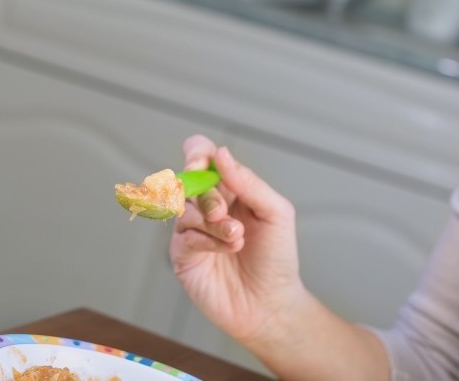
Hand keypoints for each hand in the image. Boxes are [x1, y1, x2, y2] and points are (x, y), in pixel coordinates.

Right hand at [169, 135, 303, 346]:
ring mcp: (192, 229)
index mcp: (228, 188)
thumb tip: (221, 154)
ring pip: (184, 209)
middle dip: (207, 196)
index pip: (201, 155)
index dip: (196, 153)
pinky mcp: (182, 254)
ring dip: (212, 222)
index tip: (201, 164)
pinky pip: (183, 235)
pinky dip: (206, 240)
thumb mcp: (276, 212)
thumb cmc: (276, 258)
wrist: (271, 303)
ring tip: (236, 238)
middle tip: (224, 213)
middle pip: (187, 181)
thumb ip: (249, 182)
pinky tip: (226, 250)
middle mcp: (206, 205)